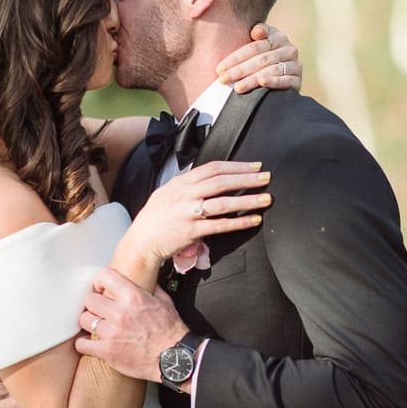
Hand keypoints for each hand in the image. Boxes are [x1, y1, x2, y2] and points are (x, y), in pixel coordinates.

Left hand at [75, 269, 186, 382]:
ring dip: (88, 322)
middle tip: (98, 309)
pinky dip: (83, 344)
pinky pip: (82, 344)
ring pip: (84, 319)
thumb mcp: (164, 301)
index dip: (100, 282)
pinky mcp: (107, 351)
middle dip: (93, 304)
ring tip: (95, 326)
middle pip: (89, 299)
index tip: (100, 289)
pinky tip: (90, 343)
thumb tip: (144, 279)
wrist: (175, 358)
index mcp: (133, 297)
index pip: (104, 276)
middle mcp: (120, 313)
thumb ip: (150, 288)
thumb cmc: (171, 332)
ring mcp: (112, 333)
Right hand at [125, 160, 270, 269]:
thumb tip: (209, 179)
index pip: (212, 168)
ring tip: (266, 198)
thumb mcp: (167, 194)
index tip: (254, 165)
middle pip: (221, 182)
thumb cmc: (154, 219)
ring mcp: (188, 213)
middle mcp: (185, 195)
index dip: (235, 166)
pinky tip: (252, 220)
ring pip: (223, 203)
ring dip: (247, 200)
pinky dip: (238, 222)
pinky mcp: (192, 232)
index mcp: (180, 183)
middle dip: (246, 178)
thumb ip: (188, 186)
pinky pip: (219, 225)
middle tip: (266, 177)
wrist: (140, 241)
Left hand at [216, 24, 301, 93]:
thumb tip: (256, 31)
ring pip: (271, 70)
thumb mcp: (258, 46)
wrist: (283, 78)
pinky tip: (262, 83)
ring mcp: (295, 65)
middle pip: (261, 59)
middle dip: (239, 70)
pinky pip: (286, 80)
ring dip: (252, 79)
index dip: (236, 57)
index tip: (220, 68)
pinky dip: (273, 81)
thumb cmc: (263, 60)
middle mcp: (289, 49)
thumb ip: (255, 36)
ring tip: (237, 87)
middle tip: (223, 79)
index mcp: (278, 37)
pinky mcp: (298, 80)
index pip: (254, 47)